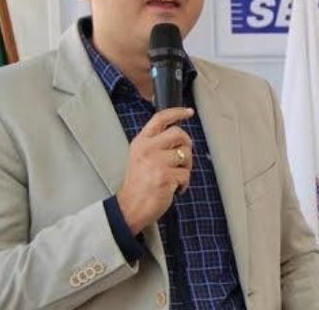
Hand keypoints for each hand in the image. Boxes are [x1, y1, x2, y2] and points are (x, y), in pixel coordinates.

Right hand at [116, 107, 193, 235]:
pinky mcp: (166, 176)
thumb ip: (155, 144)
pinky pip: (186, 174)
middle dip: (187, 144)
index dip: (177, 112)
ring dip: (186, 167)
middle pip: (178, 133)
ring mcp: (157, 162)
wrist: (130, 207)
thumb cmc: (137, 184)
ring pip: (186, 154)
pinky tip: (174, 188)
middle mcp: (148, 148)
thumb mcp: (139, 156)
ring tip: (176, 176)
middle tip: (184, 156)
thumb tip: (178, 136)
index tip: (188, 112)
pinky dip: (184, 183)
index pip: (160, 119)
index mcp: (141, 141)